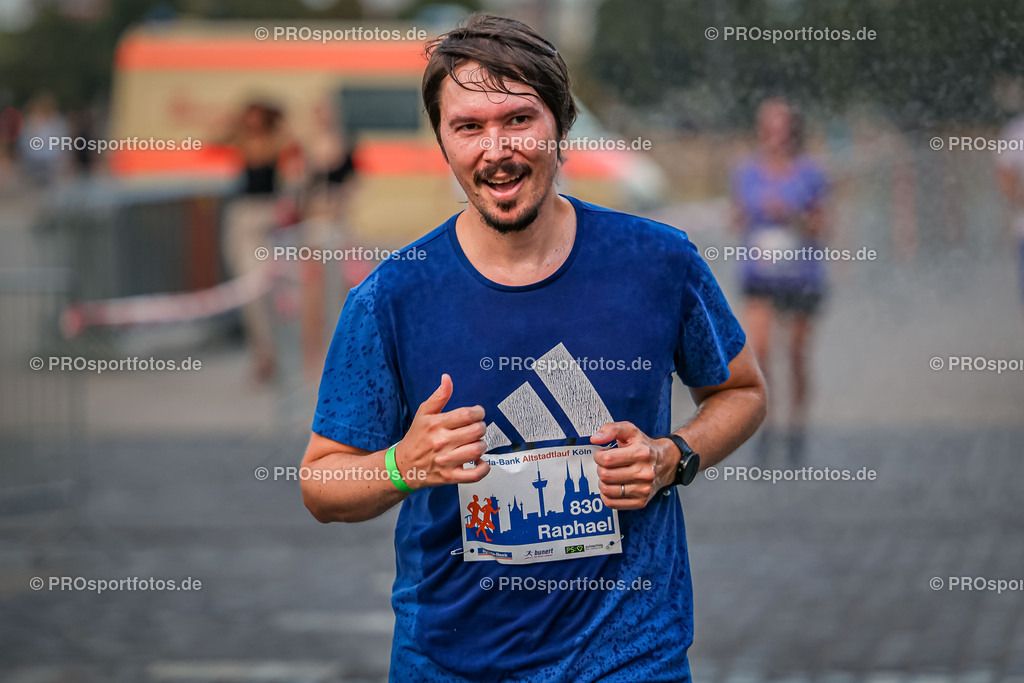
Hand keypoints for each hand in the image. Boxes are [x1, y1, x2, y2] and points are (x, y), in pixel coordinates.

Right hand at [394, 374, 489, 488]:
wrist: (403, 466)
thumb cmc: (416, 437)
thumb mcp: (424, 413)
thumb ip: (439, 396)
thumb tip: (447, 378)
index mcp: (436, 424)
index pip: (467, 414)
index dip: (478, 412)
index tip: (477, 413)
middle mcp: (441, 442)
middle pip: (476, 431)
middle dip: (481, 427)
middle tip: (476, 428)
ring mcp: (446, 461)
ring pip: (477, 450)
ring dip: (482, 445)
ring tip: (476, 443)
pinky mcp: (450, 477)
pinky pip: (474, 475)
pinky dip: (483, 468)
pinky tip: (480, 461)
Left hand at [590, 422, 676, 509]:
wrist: (666, 462)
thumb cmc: (645, 447)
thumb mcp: (630, 430)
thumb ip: (611, 429)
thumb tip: (595, 439)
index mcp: (640, 453)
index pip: (607, 459)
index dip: (599, 456)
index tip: (602, 455)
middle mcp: (644, 472)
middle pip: (606, 475)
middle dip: (601, 469)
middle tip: (606, 465)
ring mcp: (643, 489)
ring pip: (607, 490)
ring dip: (603, 482)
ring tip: (609, 476)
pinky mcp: (641, 501)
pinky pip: (613, 503)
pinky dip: (607, 495)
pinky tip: (612, 486)